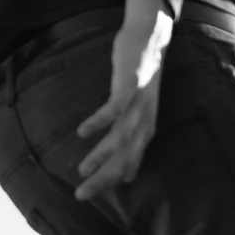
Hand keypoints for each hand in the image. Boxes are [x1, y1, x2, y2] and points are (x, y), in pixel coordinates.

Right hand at [75, 0, 172, 199]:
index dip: (113, 179)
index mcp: (145, 129)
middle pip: (124, 157)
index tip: (95, 195)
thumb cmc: (140, 76)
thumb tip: (127, 169)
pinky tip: (82, 132)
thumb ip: (131, 134)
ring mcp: (139, 105)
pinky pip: (115, 109)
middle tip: (81, 195)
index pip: (129, 162)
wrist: (152, 39)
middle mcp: (145, 121)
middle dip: (104, 179)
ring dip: (102, 156)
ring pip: (121, 138)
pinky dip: (100, 122)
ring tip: (82, 171)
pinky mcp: (130, 86)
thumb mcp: (137, 108)